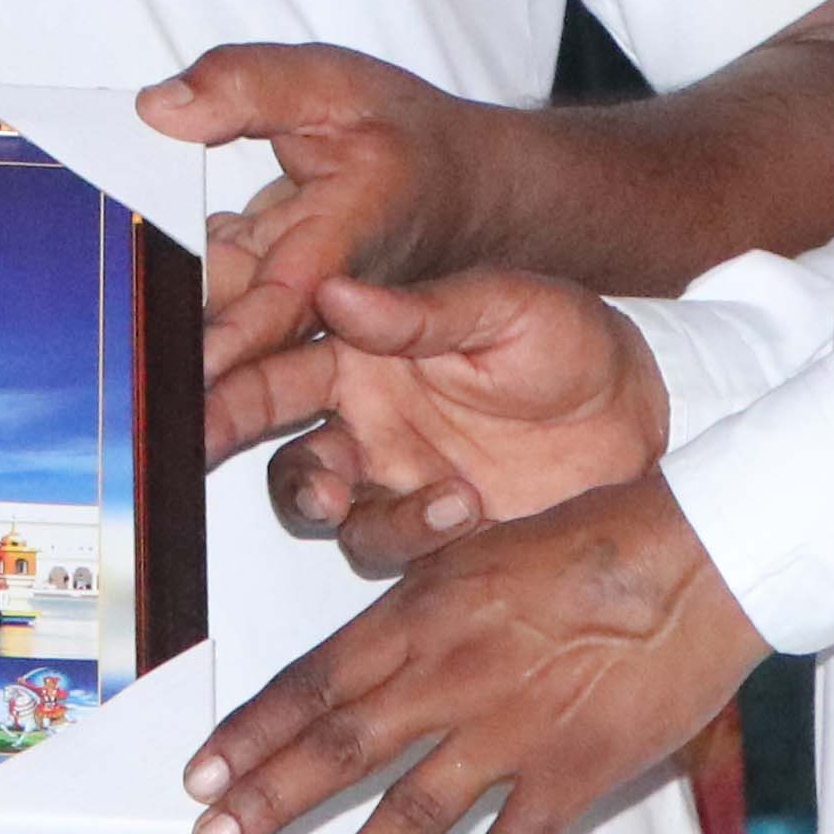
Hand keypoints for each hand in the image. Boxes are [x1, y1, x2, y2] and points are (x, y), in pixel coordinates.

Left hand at [141, 41, 539, 386]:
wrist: (468, 188)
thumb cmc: (413, 140)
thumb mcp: (336, 87)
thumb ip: (249, 88)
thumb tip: (158, 108)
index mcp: (334, 253)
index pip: (271, 312)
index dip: (223, 347)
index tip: (174, 379)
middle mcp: (312, 304)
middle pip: (234, 348)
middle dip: (183, 379)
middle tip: (116, 406)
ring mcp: (286, 312)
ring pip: (219, 333)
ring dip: (170, 353)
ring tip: (104, 394)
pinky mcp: (267, 306)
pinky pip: (212, 310)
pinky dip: (170, 306)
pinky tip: (109, 327)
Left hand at [183, 470, 760, 833]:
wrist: (698, 559)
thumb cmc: (591, 540)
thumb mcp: (471, 550)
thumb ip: (410, 607)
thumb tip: (356, 655)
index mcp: (420, 617)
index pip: (310, 685)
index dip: (249, 737)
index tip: (202, 778)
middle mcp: (450, 677)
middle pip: (339, 750)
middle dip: (266, 805)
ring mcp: (512, 731)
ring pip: (414, 810)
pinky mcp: (575, 772)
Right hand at [209, 270, 664, 572]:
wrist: (643, 419)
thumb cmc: (572, 340)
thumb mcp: (504, 305)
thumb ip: (421, 311)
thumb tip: (336, 291)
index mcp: (362, 342)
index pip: (273, 344)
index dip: (225, 354)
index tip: (190, 363)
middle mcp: (360, 410)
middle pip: (261, 421)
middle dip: (219, 427)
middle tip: (202, 436)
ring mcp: (387, 474)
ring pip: (304, 492)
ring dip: (309, 492)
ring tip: (339, 489)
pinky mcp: (423, 530)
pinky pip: (379, 542)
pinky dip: (402, 529)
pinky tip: (454, 504)